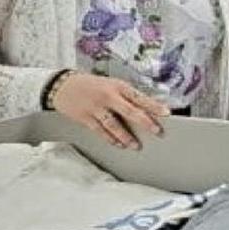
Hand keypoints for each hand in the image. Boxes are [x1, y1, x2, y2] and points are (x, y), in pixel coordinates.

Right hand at [52, 73, 169, 149]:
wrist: (62, 85)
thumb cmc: (91, 85)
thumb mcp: (112, 84)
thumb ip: (127, 96)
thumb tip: (147, 108)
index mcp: (118, 86)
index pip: (139, 97)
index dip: (154, 105)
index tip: (166, 113)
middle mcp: (108, 96)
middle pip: (130, 110)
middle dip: (145, 122)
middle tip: (157, 131)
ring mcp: (96, 107)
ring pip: (114, 124)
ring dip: (126, 136)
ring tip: (136, 146)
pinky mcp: (85, 117)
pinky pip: (100, 130)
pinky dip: (110, 139)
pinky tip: (119, 144)